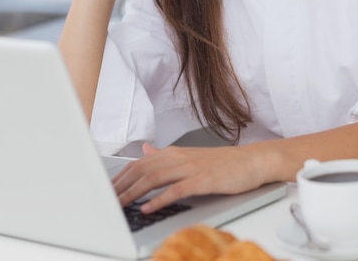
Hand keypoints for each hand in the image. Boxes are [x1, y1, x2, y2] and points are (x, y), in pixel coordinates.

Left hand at [113, 142, 266, 213]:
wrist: (252, 161)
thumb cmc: (222, 163)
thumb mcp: (189, 156)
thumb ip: (165, 155)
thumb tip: (145, 149)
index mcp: (173, 153)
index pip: (139, 163)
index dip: (120, 177)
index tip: (106, 190)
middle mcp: (179, 157)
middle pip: (142, 170)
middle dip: (121, 186)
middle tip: (106, 199)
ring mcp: (191, 167)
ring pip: (155, 178)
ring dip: (134, 192)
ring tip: (120, 205)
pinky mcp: (203, 180)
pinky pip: (177, 190)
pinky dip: (160, 199)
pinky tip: (148, 208)